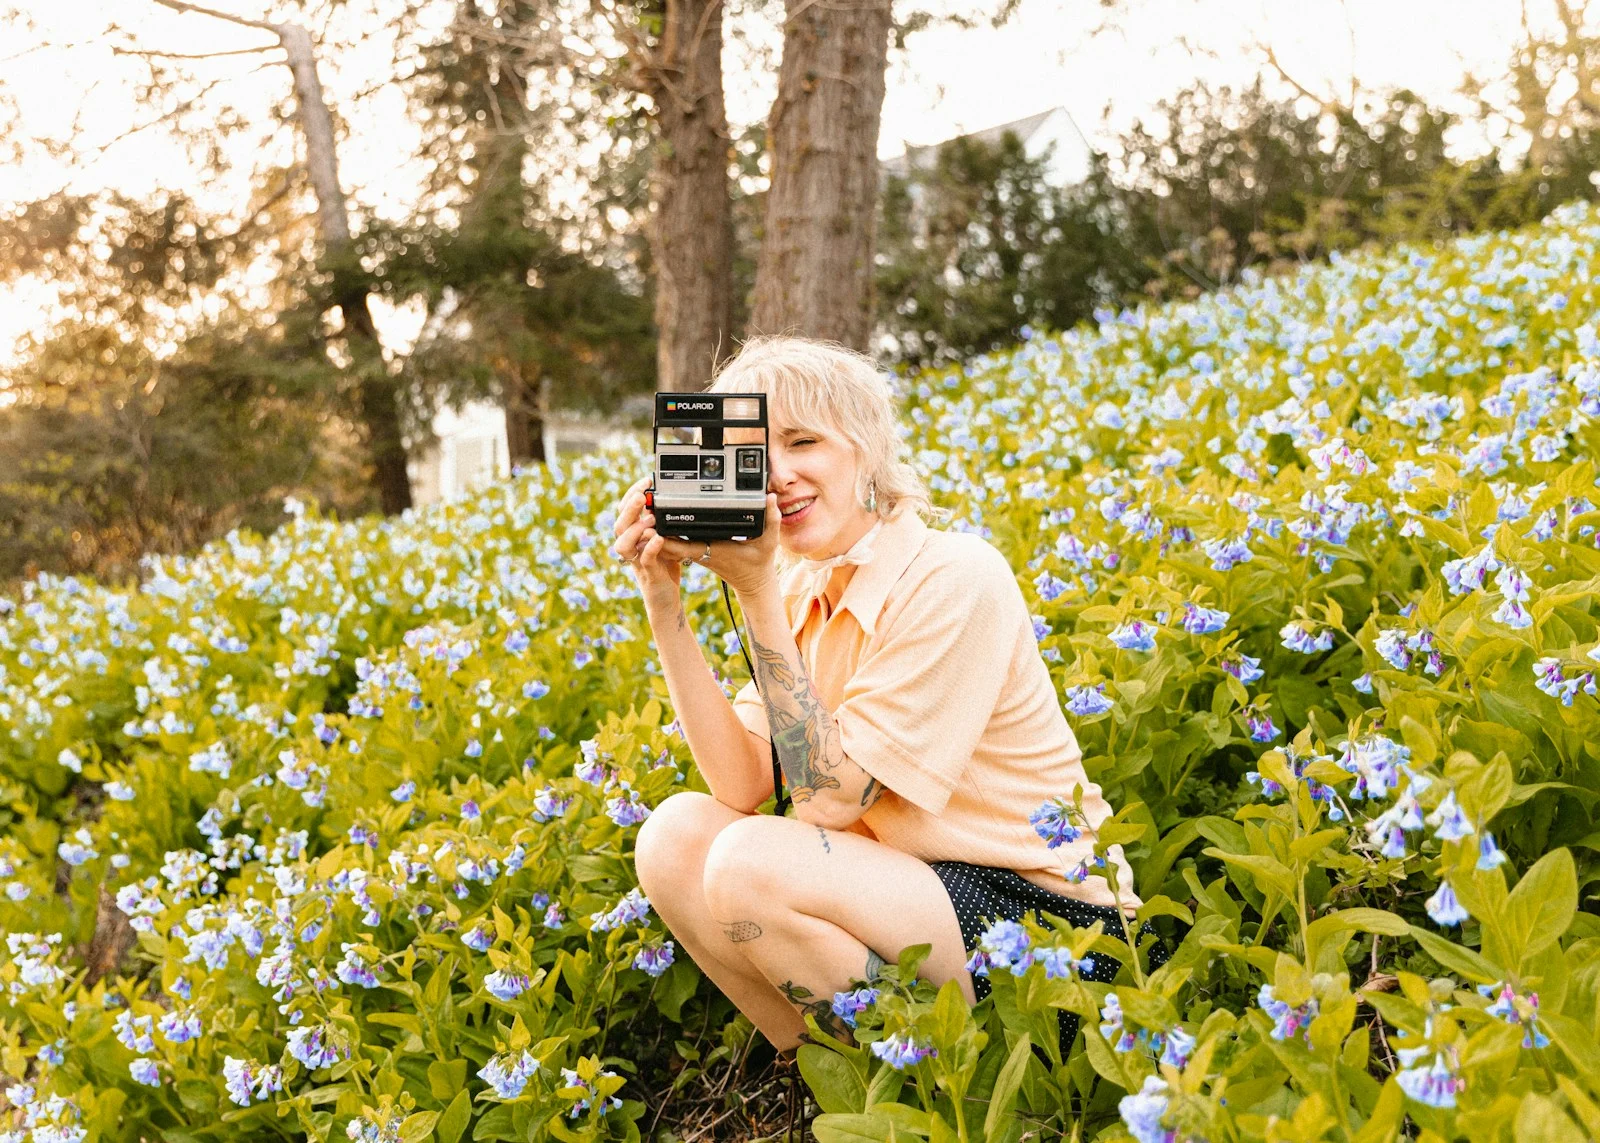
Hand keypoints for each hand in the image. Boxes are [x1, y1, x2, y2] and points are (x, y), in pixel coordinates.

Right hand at [611, 474, 682, 611]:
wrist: (666, 599)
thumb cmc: (664, 568)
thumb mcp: (664, 540)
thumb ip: (660, 523)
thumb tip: (664, 500)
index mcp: (633, 537)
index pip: (624, 511)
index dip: (632, 494)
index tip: (646, 480)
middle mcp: (631, 548)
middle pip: (619, 525)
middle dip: (629, 508)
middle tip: (643, 495)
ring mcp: (638, 562)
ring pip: (622, 544)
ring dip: (635, 529)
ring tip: (651, 519)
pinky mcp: (649, 575)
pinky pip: (645, 560)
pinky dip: (650, 548)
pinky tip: (659, 538)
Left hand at [643, 493, 783, 598]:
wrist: (754, 580)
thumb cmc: (759, 563)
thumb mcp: (769, 541)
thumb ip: (771, 519)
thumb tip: (769, 499)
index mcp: (711, 549)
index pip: (680, 544)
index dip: (662, 536)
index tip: (651, 523)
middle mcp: (700, 550)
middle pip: (668, 541)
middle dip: (653, 529)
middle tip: (641, 510)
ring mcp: (697, 550)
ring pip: (670, 542)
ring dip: (657, 530)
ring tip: (645, 510)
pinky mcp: (698, 548)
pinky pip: (677, 542)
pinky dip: (666, 533)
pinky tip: (658, 519)